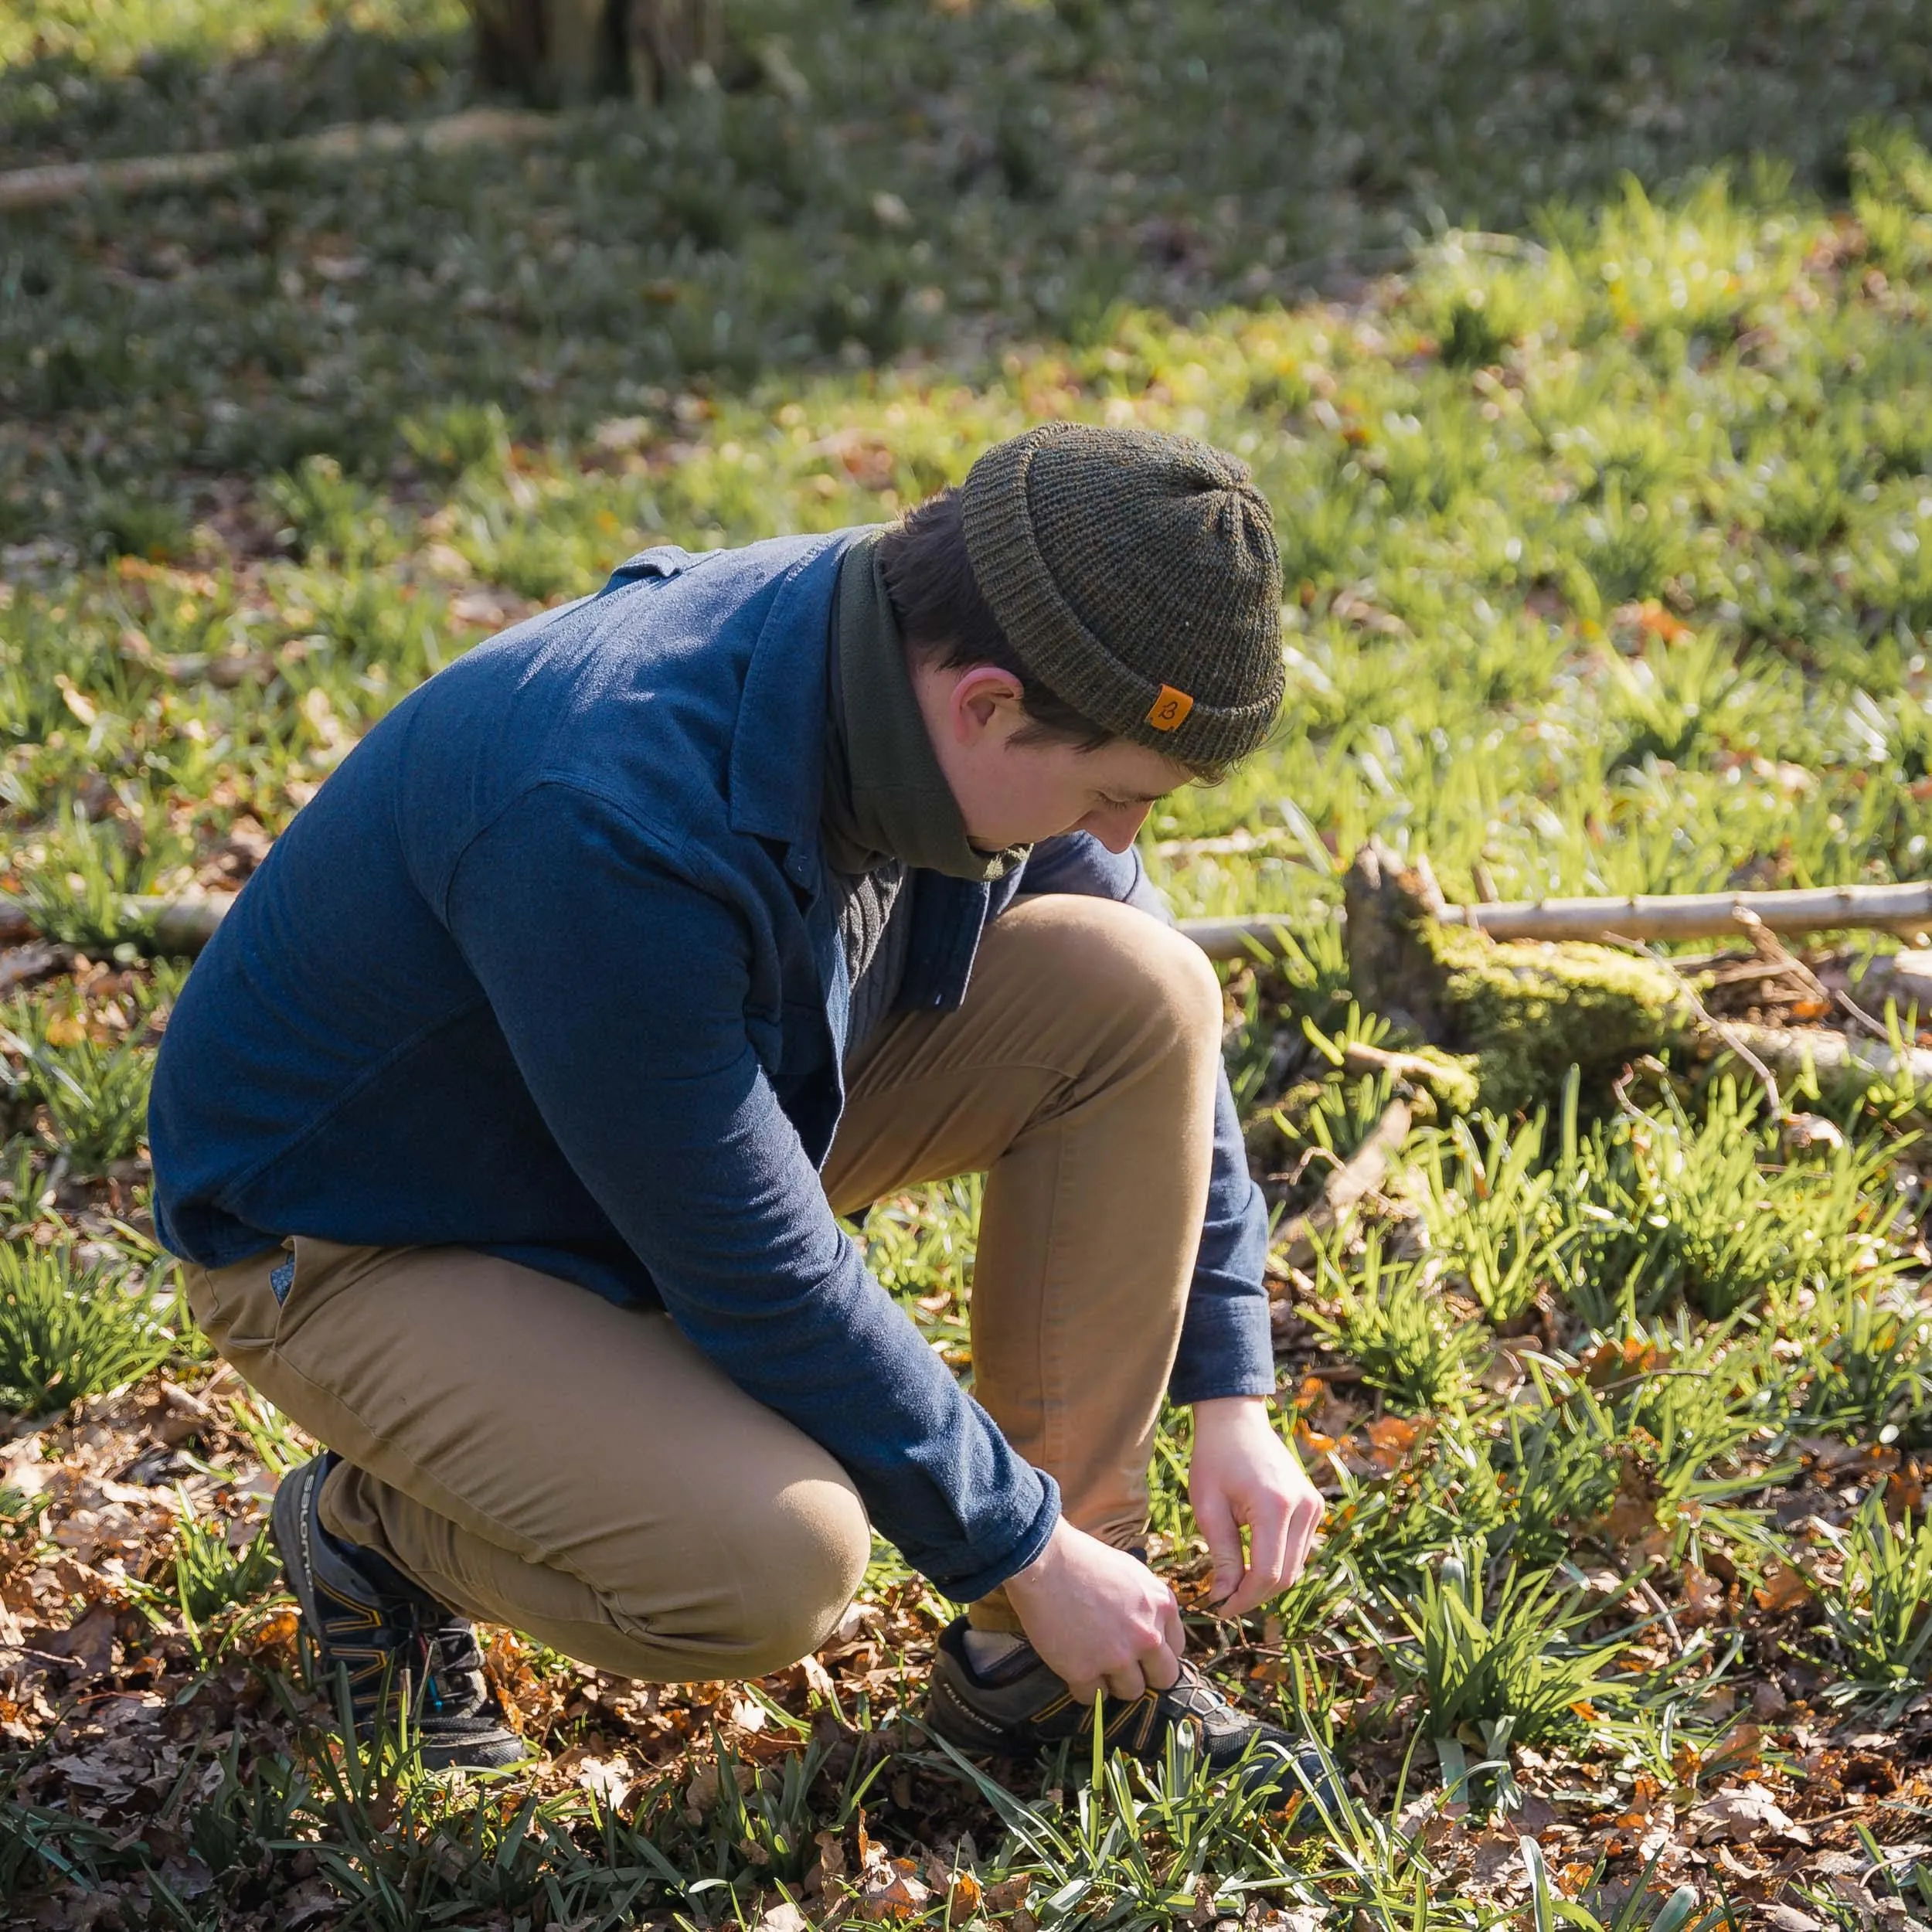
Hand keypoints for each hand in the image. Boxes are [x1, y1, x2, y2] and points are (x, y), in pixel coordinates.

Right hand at [1003, 1518, 1185, 1703]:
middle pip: (1163, 1679)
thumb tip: (1152, 1628)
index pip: (1176, 1650)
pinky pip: (1093, 1698)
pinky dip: (1083, 1688)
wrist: (1043, 1560)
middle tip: (1122, 1664)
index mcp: (1162, 1606)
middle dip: (1144, 1674)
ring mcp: (1117, 1657)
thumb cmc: (1083, 1558)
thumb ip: (1148, 1603)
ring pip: (1131, 1692)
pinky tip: (1073, 1667)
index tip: (1139, 1650)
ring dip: (1114, 1682)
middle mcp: (1147, 1635)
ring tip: (1093, 1661)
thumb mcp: (1131, 1571)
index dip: (1156, 1652)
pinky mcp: (1084, 1671)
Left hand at [1188, 1396, 1324, 1618]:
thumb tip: (1225, 1598)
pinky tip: (1252, 1563)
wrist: (1235, 1420)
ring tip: (1235, 1585)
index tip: (1220, 1609)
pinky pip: (1300, 1549)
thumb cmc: (1214, 1459)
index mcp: (1275, 1506)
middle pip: (1287, 1575)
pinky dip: (1278, 1563)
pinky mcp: (1315, 1505)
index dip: (1245, 1598)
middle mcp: (1304, 1507)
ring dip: (1268, 1582)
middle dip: (1256, 1595)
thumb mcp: (1208, 1507)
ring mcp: (1314, 1505)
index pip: (1268, 1573)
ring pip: (1297, 1566)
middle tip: (1225, 1602)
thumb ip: (1222, 1555)